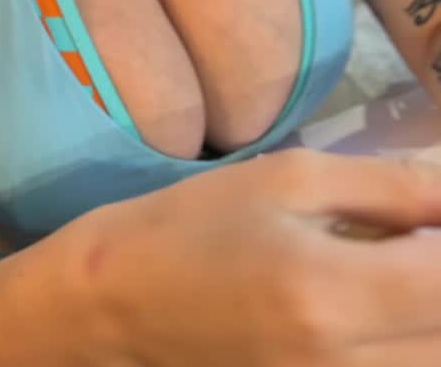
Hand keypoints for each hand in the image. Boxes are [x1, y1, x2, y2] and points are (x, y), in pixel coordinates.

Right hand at [86, 149, 440, 365]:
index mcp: (329, 292)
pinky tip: (390, 315)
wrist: (120, 304)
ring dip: (430, 319)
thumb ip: (388, 187)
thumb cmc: (197, 224)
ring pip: (427, 364)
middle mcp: (342, 365)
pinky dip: (410, 347)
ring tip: (406, 276)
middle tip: (418, 242)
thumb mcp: (289, 180)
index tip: (440, 214)